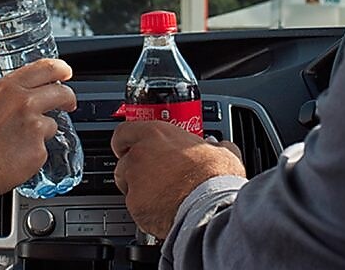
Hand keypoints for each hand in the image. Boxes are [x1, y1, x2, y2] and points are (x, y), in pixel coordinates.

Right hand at [0, 59, 75, 208]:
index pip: (44, 68)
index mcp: (6, 88)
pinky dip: (33, 154)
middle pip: (61, 92)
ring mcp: (35, 127)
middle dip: (67, 98)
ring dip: (42, 132)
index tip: (65, 72)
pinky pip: (43, 149)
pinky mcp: (39, 151)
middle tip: (67, 104)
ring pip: (51, 124)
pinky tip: (14, 160)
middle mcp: (24, 103)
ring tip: (18, 145)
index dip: (59, 68)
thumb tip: (3, 106)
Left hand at [112, 121, 245, 238]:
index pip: (124, 132)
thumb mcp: (220, 151)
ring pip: (127, 187)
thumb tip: (219, 146)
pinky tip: (164, 212)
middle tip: (154, 178)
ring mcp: (134, 182)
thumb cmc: (214, 177)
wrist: (210, 207)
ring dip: (139, 191)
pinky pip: (136, 208)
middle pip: (124, 163)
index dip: (126, 142)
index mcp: (155, 134)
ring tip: (162, 198)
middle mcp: (139, 155)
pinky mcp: (135, 206)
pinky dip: (146, 211)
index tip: (130, 148)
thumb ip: (213, 146)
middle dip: (135, 171)